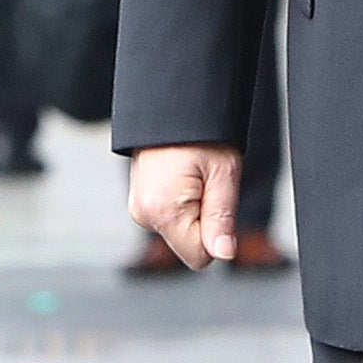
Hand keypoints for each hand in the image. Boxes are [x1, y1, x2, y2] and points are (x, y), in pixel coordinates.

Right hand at [129, 144, 246, 269]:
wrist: (172, 106)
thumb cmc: (200, 133)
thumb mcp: (224, 175)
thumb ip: (222, 220)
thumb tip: (224, 254)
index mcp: (162, 212)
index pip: (200, 257)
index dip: (217, 234)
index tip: (216, 199)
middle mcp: (144, 215)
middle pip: (188, 244)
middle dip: (204, 220)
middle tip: (207, 183)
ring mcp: (139, 208)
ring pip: (180, 231)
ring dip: (194, 210)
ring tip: (193, 175)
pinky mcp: (140, 202)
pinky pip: (170, 218)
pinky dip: (181, 203)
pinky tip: (182, 177)